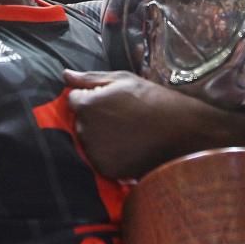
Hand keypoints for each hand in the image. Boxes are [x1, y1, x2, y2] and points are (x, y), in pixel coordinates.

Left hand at [64, 69, 241, 178]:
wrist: (180, 130)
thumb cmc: (153, 99)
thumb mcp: (123, 80)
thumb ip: (90, 78)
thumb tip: (64, 74)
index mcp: (87, 104)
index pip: (73, 100)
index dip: (91, 97)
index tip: (112, 100)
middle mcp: (86, 130)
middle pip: (79, 121)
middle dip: (94, 118)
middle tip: (122, 116)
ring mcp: (95, 152)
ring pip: (88, 141)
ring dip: (100, 136)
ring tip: (127, 131)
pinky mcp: (106, 169)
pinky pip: (99, 159)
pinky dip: (109, 154)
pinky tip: (129, 145)